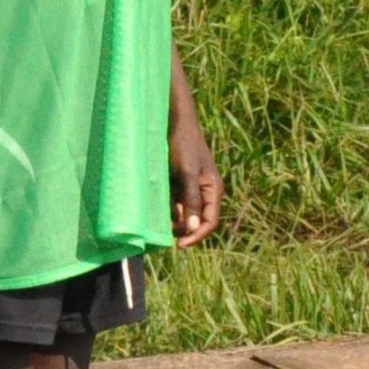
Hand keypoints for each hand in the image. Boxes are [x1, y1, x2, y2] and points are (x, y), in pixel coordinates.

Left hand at [170, 116, 221, 247]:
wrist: (175, 123)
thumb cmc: (184, 146)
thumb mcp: (187, 173)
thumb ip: (191, 201)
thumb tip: (193, 229)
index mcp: (213, 191)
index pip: (209, 223)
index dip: (196, 236)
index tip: (179, 245)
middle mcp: (204, 193)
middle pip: (196, 222)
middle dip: (182, 230)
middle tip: (162, 232)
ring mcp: (191, 190)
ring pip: (183, 215)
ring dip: (172, 220)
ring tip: (157, 218)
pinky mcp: (179, 185)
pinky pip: (174, 204)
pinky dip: (165, 209)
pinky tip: (155, 207)